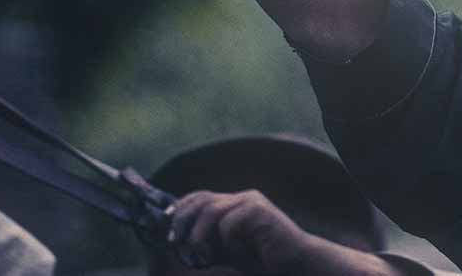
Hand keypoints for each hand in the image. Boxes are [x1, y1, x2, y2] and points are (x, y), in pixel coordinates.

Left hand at [165, 190, 313, 273]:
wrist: (296, 264)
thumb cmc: (262, 260)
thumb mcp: (227, 251)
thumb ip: (207, 243)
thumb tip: (177, 241)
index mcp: (235, 203)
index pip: (200, 196)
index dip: (179, 208)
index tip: (165, 226)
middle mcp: (242, 198)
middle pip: (201, 199)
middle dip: (182, 220)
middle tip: (177, 242)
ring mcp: (251, 202)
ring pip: (211, 210)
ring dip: (200, 236)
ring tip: (203, 255)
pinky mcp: (259, 211)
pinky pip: (229, 224)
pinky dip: (229, 244)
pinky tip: (244, 254)